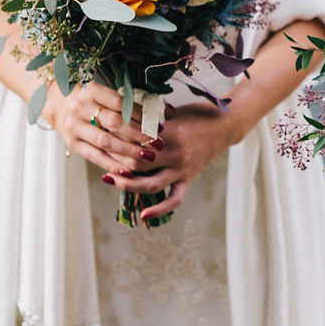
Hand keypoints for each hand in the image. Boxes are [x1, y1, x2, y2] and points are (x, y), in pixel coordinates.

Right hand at [44, 82, 157, 178]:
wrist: (64, 109)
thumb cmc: (98, 103)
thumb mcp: (111, 96)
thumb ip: (135, 104)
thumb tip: (169, 113)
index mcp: (93, 90)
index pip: (121, 103)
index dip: (142, 115)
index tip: (160, 126)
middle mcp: (81, 107)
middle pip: (114, 123)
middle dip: (139, 135)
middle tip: (158, 144)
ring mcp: (74, 126)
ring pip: (105, 141)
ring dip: (129, 151)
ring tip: (148, 157)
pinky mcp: (73, 143)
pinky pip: (95, 156)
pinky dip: (112, 165)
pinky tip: (128, 171)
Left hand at [102, 102, 241, 220]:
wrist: (226, 126)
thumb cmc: (197, 114)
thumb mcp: (173, 110)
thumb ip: (150, 114)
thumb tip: (122, 110)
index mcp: (171, 133)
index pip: (136, 138)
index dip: (116, 135)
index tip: (100, 130)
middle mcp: (176, 154)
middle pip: (138, 163)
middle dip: (115, 160)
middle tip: (99, 152)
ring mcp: (182, 170)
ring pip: (150, 184)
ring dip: (127, 184)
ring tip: (108, 179)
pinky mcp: (188, 179)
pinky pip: (174, 199)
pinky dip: (160, 210)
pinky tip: (143, 215)